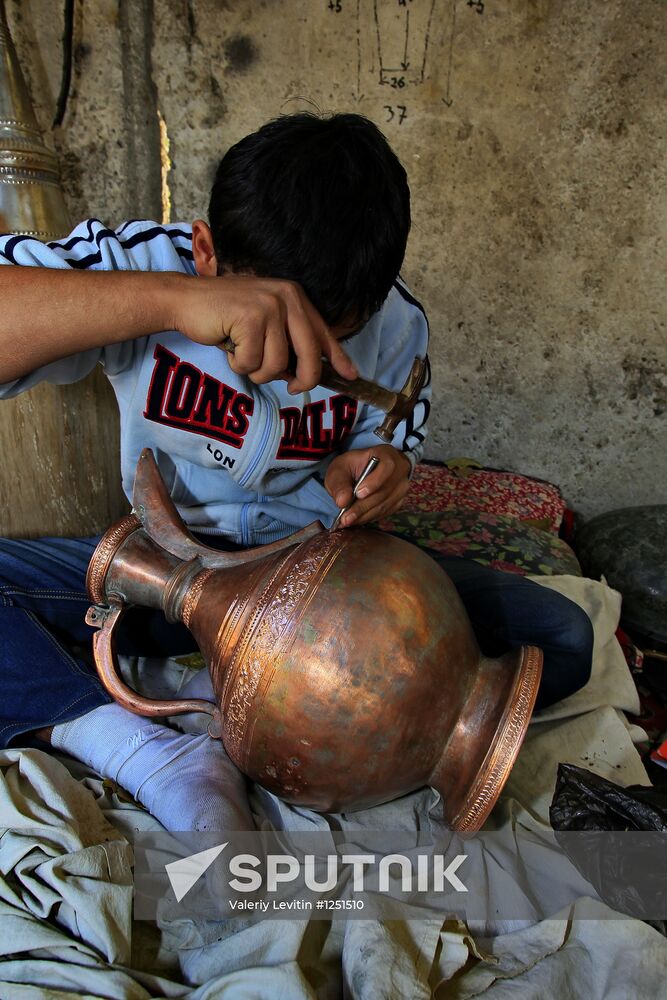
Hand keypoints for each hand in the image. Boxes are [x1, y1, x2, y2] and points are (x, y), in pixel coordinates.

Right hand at [175, 273, 356, 391]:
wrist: (185, 301)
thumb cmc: (223, 316)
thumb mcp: (263, 323)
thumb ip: (286, 341)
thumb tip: (305, 373)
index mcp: (294, 296)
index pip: (323, 332)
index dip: (338, 357)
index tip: (351, 375)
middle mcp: (286, 297)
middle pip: (309, 354)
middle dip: (302, 378)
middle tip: (291, 387)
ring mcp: (269, 306)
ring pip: (277, 364)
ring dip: (257, 370)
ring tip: (242, 352)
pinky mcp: (250, 318)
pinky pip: (252, 363)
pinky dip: (238, 364)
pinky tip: (228, 345)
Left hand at [325, 445, 410, 527]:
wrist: (366, 470)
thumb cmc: (353, 466)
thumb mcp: (340, 468)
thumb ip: (339, 483)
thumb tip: (342, 502)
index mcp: (387, 455)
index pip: (387, 467)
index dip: (374, 482)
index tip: (358, 494)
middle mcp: (400, 470)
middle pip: (385, 491)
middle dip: (363, 506)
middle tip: (346, 517)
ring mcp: (401, 486)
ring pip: (385, 504)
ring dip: (365, 515)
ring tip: (347, 521)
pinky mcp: (399, 500)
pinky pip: (386, 511)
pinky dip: (370, 517)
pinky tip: (357, 519)